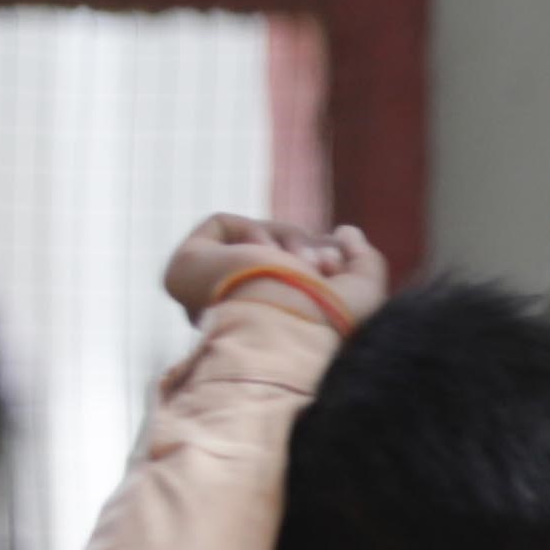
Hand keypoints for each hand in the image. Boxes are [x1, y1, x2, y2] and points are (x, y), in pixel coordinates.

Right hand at [159, 213, 385, 328]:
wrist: (291, 325)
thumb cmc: (330, 323)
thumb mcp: (364, 293)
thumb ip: (363, 260)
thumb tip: (346, 232)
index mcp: (272, 325)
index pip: (290, 275)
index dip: (317, 260)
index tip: (335, 264)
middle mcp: (235, 311)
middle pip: (273, 254)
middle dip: (305, 249)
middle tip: (322, 264)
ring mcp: (206, 291)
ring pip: (253, 238)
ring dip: (287, 239)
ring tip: (302, 265)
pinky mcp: (185, 267)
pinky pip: (221, 224)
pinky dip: (252, 230)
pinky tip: (261, 257)